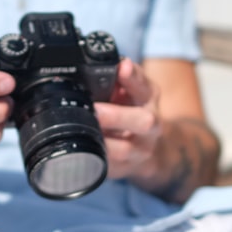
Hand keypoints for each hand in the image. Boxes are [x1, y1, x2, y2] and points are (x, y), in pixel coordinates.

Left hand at [93, 58, 163, 181]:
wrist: (150, 148)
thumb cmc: (132, 110)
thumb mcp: (132, 89)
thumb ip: (120, 76)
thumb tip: (107, 61)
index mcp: (149, 99)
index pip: (145, 85)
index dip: (133, 77)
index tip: (121, 68)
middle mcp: (150, 126)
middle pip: (144, 122)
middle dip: (117, 115)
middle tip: (95, 110)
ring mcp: (139, 151)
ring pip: (124, 150)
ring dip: (103, 142)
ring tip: (83, 133)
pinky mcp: (124, 169)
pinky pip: (109, 168)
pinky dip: (93, 160)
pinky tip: (81, 152)